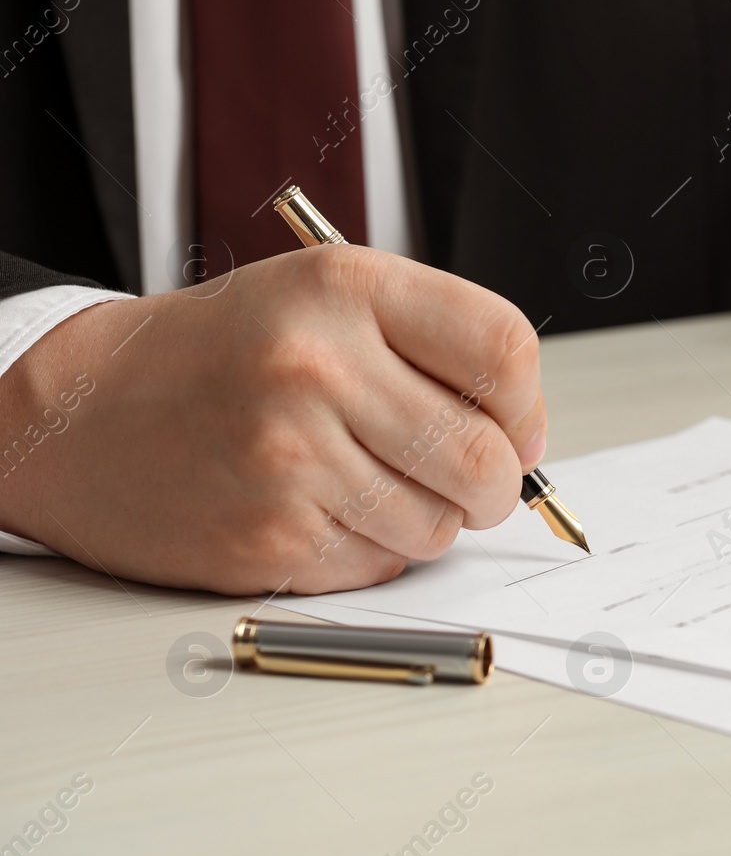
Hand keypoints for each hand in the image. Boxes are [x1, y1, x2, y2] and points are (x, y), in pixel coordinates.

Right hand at [0, 246, 544, 594]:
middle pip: (487, 458)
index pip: (505, 350)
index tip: (513, 426)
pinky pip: (382, 565)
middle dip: (496, 485)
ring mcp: (291, 458)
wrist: (76, 414)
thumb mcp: (323, 302)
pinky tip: (319, 509)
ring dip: (429, 520)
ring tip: (369, 483)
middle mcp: (318, 368)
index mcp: (346, 289)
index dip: (527, 404)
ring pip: (441, 526)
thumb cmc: (218, 356)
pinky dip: (371, 550)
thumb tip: (528, 438)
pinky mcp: (270, 537)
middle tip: (469, 480)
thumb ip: (434, 348)